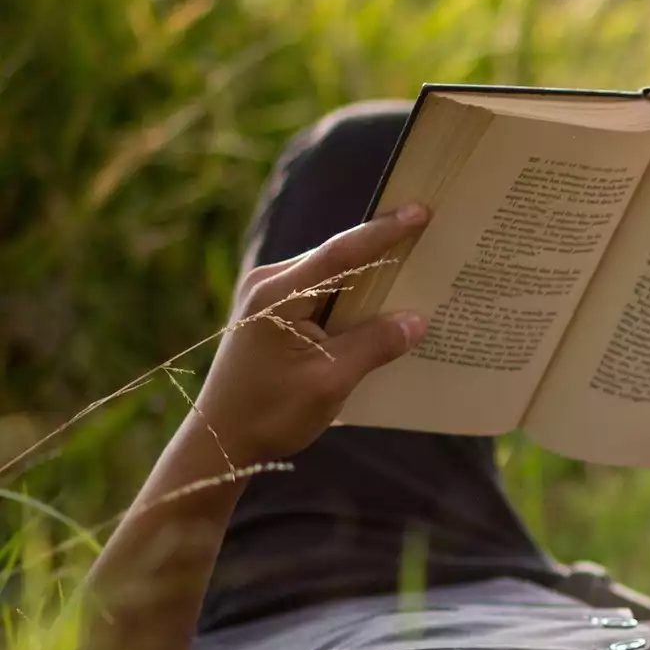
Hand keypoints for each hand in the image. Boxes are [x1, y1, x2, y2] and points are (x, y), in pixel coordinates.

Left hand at [195, 205, 430, 466]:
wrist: (222, 439)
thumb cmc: (271, 412)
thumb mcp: (331, 381)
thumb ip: (375, 345)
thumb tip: (417, 320)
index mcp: (279, 295)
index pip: (342, 253)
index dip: (384, 232)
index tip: (419, 211)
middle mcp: (268, 284)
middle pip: (338, 259)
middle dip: (383, 251)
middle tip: (427, 238)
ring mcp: (266, 297)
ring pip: (331, 277)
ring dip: (368, 280)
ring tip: (412, 274)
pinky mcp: (270, 313)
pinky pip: (320, 295)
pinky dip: (351, 300)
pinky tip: (378, 310)